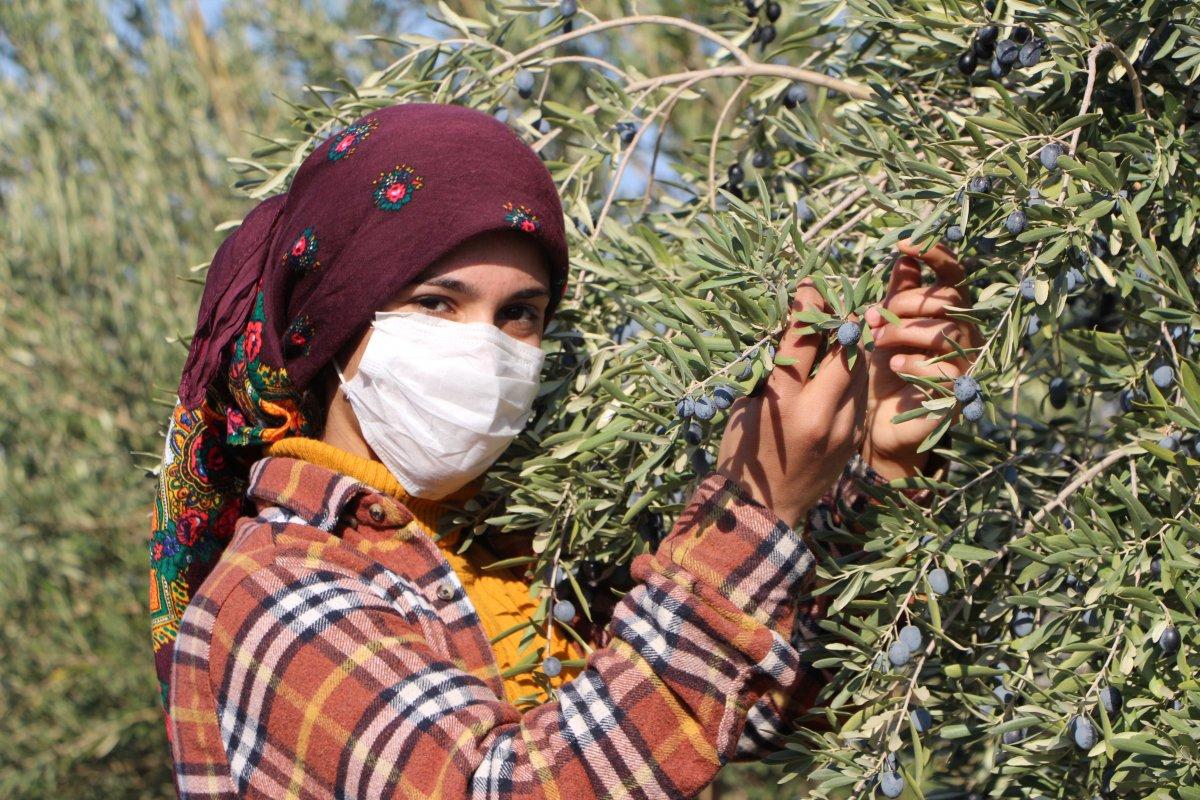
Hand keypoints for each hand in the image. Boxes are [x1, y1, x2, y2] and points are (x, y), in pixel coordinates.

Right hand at [715, 279, 869, 529]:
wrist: (763, 511)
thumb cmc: (742, 455)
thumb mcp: (746, 407)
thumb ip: (773, 371)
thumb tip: (794, 331)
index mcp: (783, 404)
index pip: (804, 340)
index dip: (809, 307)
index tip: (810, 287)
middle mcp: (819, 414)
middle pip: (845, 351)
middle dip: (841, 324)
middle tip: (833, 309)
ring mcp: (843, 429)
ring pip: (861, 372)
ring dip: (852, 350)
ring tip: (841, 335)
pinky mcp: (854, 440)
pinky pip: (861, 397)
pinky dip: (852, 378)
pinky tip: (842, 370)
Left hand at [861, 240, 982, 479]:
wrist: (878, 424)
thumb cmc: (882, 370)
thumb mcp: (884, 327)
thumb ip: (897, 294)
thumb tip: (904, 256)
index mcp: (948, 312)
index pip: (954, 274)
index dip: (934, 254)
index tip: (904, 244)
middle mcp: (965, 334)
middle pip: (947, 301)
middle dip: (905, 304)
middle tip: (872, 318)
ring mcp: (966, 364)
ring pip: (945, 332)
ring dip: (904, 331)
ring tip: (877, 341)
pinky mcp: (958, 395)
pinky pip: (944, 370)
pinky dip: (912, 363)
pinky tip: (892, 366)